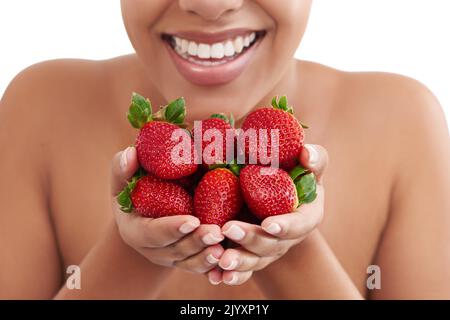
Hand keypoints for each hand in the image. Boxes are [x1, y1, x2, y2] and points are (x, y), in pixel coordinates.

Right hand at [111, 146, 223, 272]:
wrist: (145, 216)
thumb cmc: (134, 193)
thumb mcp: (123, 182)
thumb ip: (123, 169)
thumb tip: (131, 153)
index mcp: (136, 231)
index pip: (153, 233)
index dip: (172, 228)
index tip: (192, 220)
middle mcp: (154, 250)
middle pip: (176, 250)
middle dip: (196, 242)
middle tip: (216, 233)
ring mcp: (172, 258)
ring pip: (191, 262)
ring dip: (208, 257)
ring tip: (224, 247)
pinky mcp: (188, 261)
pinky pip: (201, 268)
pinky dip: (214, 265)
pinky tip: (228, 258)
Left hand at [208, 144, 327, 285]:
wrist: (274, 191)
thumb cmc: (293, 173)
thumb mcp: (306, 164)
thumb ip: (313, 158)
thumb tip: (306, 155)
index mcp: (305, 216)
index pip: (299, 225)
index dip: (285, 227)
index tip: (269, 224)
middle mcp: (287, 238)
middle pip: (271, 245)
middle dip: (251, 240)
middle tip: (228, 229)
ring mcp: (268, 250)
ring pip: (254, 261)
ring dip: (238, 262)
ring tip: (221, 260)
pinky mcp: (251, 255)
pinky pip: (242, 270)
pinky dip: (229, 275)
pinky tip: (214, 276)